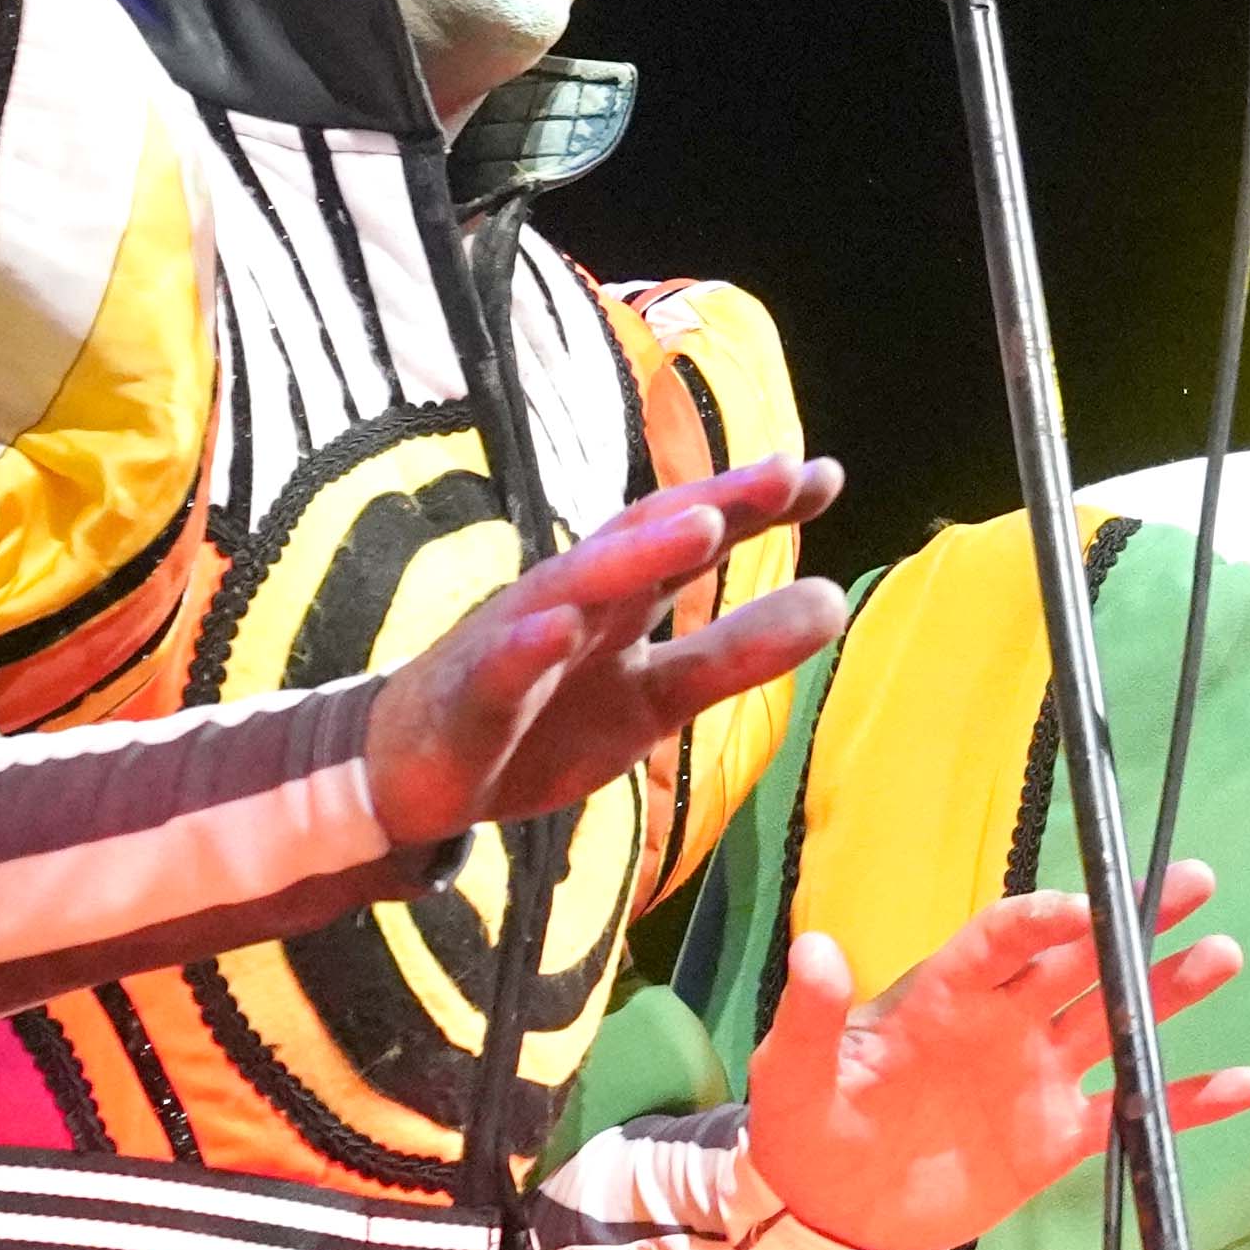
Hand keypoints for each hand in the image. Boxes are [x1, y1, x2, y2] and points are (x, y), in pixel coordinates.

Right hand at [369, 453, 852, 844]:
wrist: (413, 777)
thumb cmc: (542, 722)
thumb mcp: (658, 697)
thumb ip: (736, 653)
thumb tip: (835, 602)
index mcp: (619, 601)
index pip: (690, 537)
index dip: (752, 506)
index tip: (826, 476)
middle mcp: (571, 604)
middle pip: (641, 541)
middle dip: (709, 503)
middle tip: (782, 472)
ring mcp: (514, 644)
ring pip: (575, 589)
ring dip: (635, 555)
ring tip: (702, 524)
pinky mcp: (468, 701)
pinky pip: (497, 671)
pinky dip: (527, 647)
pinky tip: (560, 629)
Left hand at [739, 862, 1249, 1249]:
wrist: (830, 1214)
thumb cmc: (806, 1130)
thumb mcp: (793, 1074)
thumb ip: (811, 1016)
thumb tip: (815, 948)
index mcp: (946, 994)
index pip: (1005, 938)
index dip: (1045, 918)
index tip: (1086, 911)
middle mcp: (1005, 1021)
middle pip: (1080, 957)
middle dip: (1133, 920)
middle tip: (1193, 880)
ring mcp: (1038, 1077)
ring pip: (1116, 1020)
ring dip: (1167, 991)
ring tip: (1222, 957)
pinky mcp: (1058, 1138)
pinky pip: (1130, 1111)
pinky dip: (1187, 1100)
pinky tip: (1244, 1085)